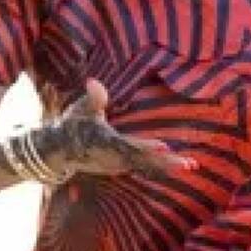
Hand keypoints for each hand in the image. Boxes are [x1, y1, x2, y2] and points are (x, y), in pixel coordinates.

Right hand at [37, 79, 199, 188]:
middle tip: (190, 164)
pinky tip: (178, 167)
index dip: (146, 147)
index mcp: (106, 142)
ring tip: (192, 166)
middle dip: (166, 163)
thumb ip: (92, 98)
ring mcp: (118, 166)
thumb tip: (92, 81)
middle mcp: (114, 158)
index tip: (165, 147)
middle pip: (144, 160)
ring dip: (168, 167)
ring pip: (147, 167)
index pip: (129, 145)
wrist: (59, 151)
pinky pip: (144, 169)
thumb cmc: (72, 126)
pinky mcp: (121, 168)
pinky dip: (160, 168)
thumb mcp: (80, 110)